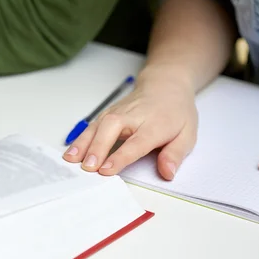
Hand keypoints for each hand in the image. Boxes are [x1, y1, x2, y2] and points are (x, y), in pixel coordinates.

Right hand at [62, 72, 197, 179]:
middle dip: (97, 148)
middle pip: (111, 130)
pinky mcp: (106, 115)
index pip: (135, 143)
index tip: (106, 170)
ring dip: (83, 144)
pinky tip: (70, 152)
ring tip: (70, 160)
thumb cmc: (174, 113)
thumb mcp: (187, 135)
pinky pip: (91, 127)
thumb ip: (175, 155)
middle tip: (87, 167)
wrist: (165, 86)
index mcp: (154, 125)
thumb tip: (167, 173)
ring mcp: (116, 114)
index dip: (120, 157)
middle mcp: (131, 117)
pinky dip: (79, 139)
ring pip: (97, 127)